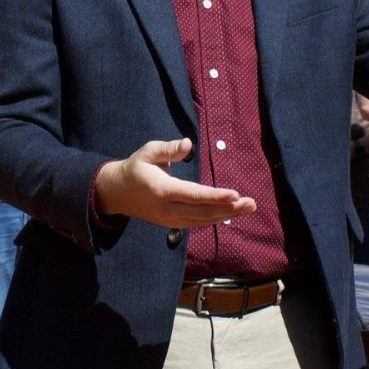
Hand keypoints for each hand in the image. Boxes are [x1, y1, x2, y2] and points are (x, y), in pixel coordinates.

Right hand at [93, 138, 256, 228]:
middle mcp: (167, 209)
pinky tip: (230, 212)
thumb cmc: (135, 168)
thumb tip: (188, 143)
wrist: (117, 193)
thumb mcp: (147, 152)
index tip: (235, 194)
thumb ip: (168, 149)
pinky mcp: (171, 224)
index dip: (215, 196)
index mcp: (161, 190)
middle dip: (229, 208)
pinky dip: (214, 218)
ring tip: (248, 208)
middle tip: (251, 203)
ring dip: (226, 215)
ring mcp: (169, 220)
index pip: (193, 195)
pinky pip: (197, 222)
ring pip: (202, 220)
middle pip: (202, 212)